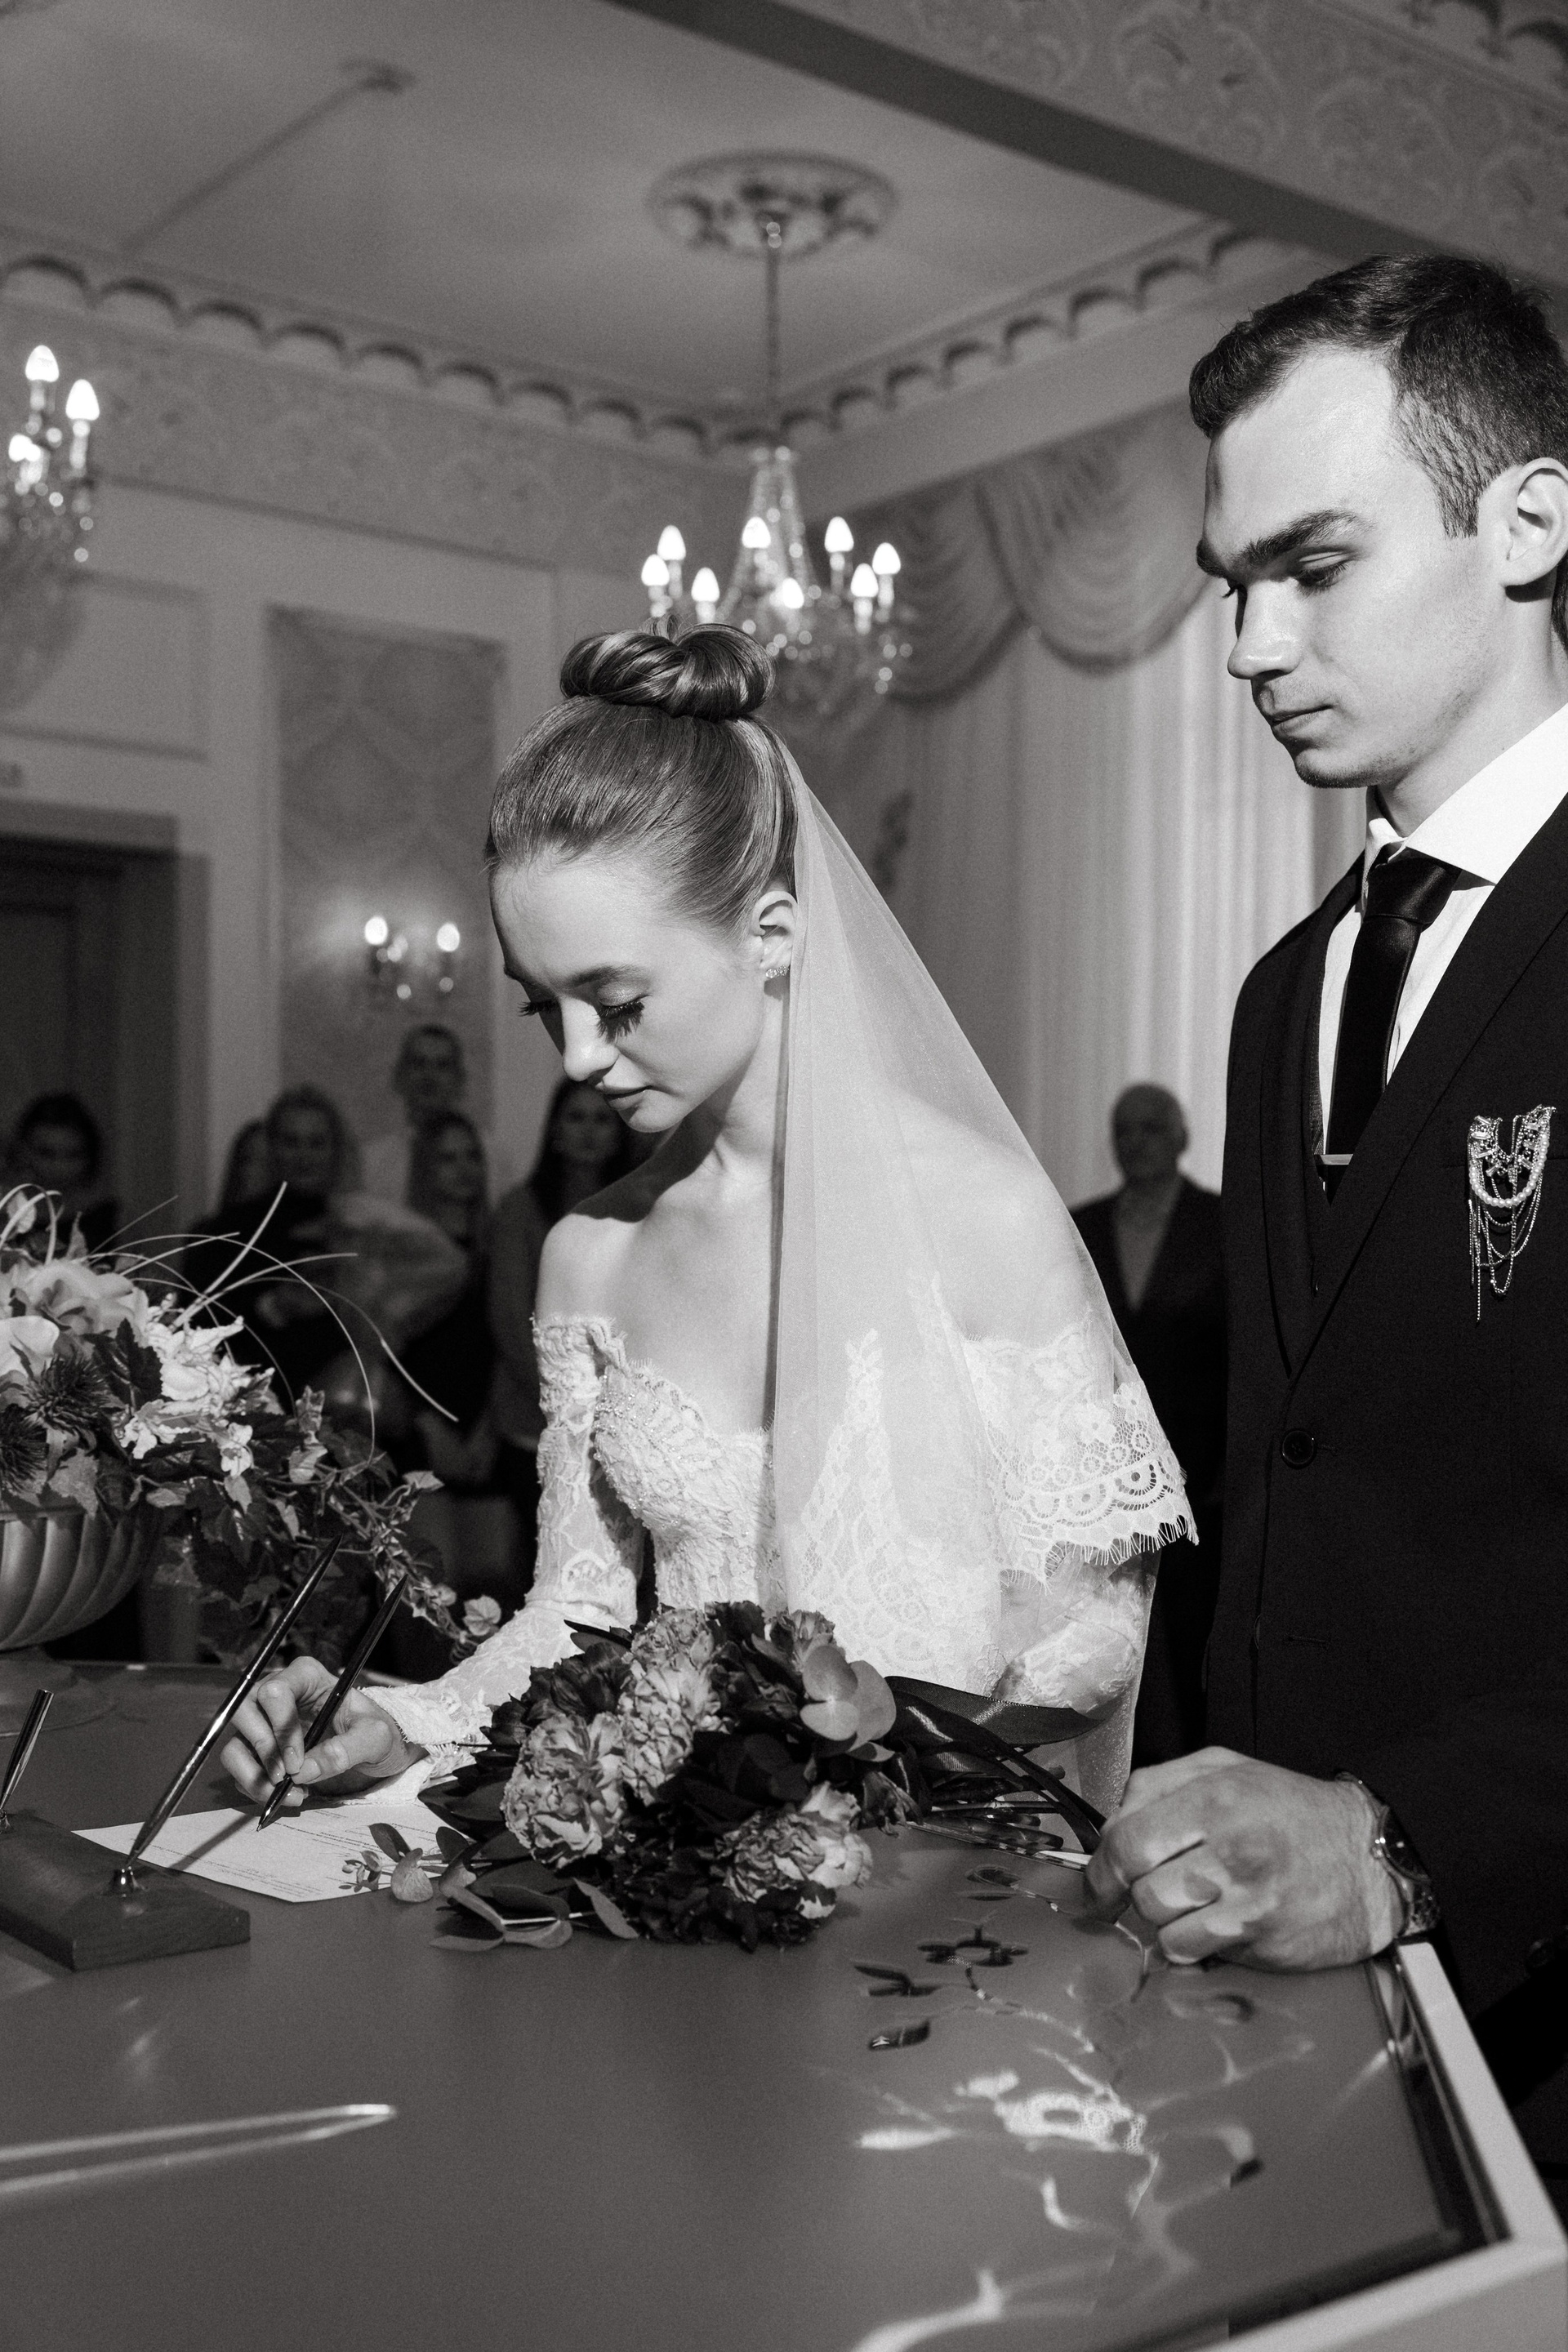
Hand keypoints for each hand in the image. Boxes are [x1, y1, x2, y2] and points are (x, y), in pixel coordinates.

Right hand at [219, 1655, 416, 1806]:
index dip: (280, 1727)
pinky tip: (289, 1796)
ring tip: (289, 1795)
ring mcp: (261, 1722)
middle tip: (285, 1779)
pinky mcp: (256, 1749)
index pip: (276, 1691)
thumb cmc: (373, 1731)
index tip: (296, 1762)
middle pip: (244, 1713)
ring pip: (233, 1745)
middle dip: (263, 1752)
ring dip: (254, 1777)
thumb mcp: (375, 1737)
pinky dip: (257, 1789)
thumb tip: (306, 1770)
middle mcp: (276, 1693)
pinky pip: (240, 1770)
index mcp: (305, 1677)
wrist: (370, 1748)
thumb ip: (347, 1749)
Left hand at [1084, 1746, 1402, 1969]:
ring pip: (1163, 1930)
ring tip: (1195, 1901)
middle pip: (1142, 1891)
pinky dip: (1194, 1945)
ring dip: (1167, 1921)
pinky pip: (1196, 1955)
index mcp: (1216, 1799)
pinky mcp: (1264, 1942)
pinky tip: (1217, 1923)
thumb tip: (1110, 1825)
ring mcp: (1250, 1902)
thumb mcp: (1225, 1769)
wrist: (1368, 1858)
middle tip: (1157, 1885)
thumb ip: (1158, 1785)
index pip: (1128, 1842)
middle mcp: (1232, 1850)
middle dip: (1138, 1893)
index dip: (1101, 1870)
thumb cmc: (1292, 1811)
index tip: (1098, 1884)